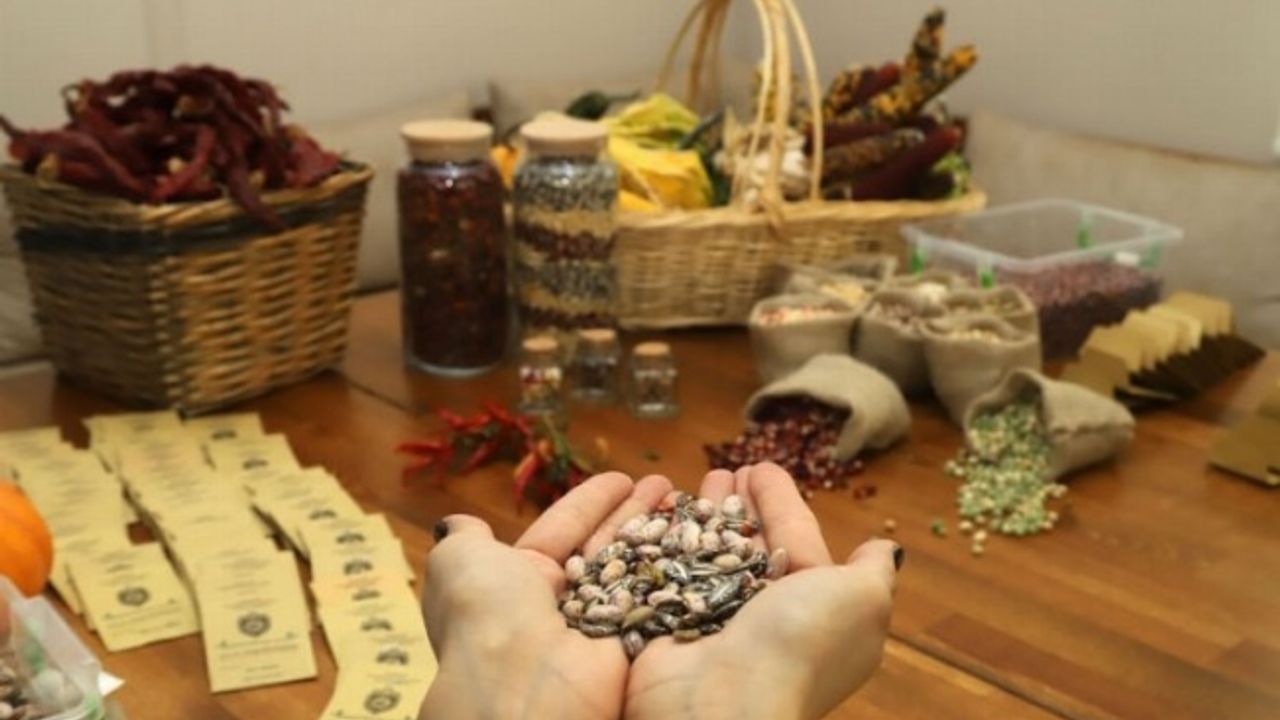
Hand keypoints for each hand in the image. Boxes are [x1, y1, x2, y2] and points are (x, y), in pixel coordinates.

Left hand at [418, 471, 675, 719]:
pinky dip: (672, 567)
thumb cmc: (485, 611)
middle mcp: (555, 605)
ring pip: (631, 569)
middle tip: (665, 484)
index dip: (591, 503)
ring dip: (657, 533)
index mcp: (514, 580)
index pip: (561, 531)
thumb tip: (457, 523)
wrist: (516, 680)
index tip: (622, 478)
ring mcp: (594, 626)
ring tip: (685, 498)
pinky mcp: (626, 644)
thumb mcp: (457, 558)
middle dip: (632, 514)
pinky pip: (652, 598)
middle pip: (602, 547)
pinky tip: (696, 536)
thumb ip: (464, 537)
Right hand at [624, 463, 899, 719]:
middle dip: (740, 506)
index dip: (779, 501)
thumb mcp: (862, 601)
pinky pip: (671, 574)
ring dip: (704, 517)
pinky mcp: (672, 623)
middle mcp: (766, 614)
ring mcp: (717, 620)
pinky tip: (661, 515)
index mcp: (814, 604)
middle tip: (724, 469)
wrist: (726, 703)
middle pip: (751, 546)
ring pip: (710, 556)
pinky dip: (667, 543)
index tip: (760, 467)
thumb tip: (887, 547)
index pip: (797, 538)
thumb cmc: (799, 646)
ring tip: (695, 484)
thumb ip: (873, 571)